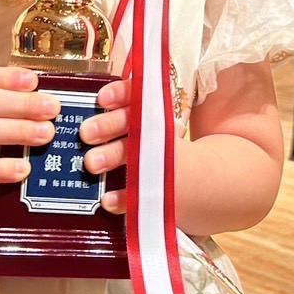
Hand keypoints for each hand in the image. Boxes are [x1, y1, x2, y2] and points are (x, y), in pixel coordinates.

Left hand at [79, 79, 185, 215]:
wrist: (207, 181)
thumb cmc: (165, 148)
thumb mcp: (156, 124)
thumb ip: (127, 110)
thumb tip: (88, 100)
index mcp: (157, 114)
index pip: (141, 97)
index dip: (121, 95)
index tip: (101, 98)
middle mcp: (161, 137)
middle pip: (136, 125)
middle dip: (109, 127)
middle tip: (85, 132)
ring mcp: (166, 166)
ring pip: (138, 156)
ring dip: (114, 158)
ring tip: (91, 163)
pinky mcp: (164, 195)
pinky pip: (144, 197)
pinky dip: (125, 198)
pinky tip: (107, 199)